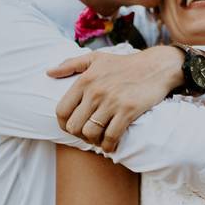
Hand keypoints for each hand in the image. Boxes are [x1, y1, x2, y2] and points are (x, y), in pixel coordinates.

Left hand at [47, 46, 184, 152]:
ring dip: (94, 142)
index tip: (73, 128)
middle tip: (89, 135)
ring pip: (91, 133)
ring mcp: (111, 102)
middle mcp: (95, 91)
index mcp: (85, 80)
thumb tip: (48, 73)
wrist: (156, 67)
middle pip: (74, 126)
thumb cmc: (124, 64)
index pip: (62, 110)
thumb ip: (70, 64)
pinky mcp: (128, 111)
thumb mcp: (96, 59)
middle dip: (80, 135)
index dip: (64, 125)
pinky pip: (111, 136)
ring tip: (100, 140)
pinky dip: (109, 146)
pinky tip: (111, 145)